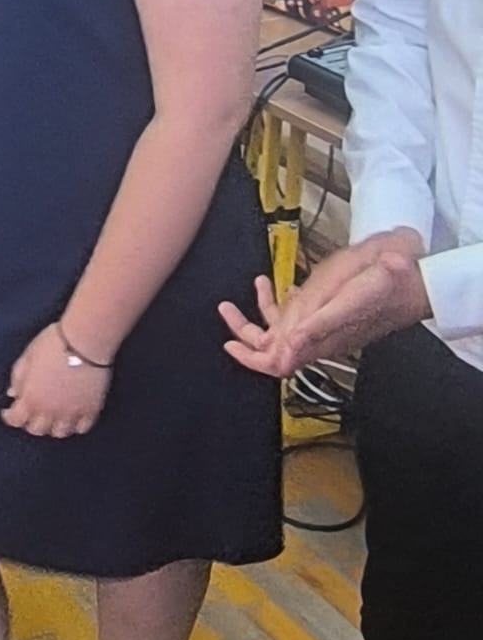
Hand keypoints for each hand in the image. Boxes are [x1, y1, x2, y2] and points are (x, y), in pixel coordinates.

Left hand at [1, 323, 110, 437]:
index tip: (9, 412)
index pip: (15, 419)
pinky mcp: (91, 409)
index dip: (10, 416)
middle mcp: (50, 410)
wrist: (84, 341)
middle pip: (37, 429)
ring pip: (60, 432)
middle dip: (30, 422)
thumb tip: (14, 393)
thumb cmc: (54, 344)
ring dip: (53, 426)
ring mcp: (72, 412)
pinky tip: (73, 416)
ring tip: (52, 416)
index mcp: (31, 397)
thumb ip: (18, 378)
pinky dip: (76, 425)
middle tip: (31, 412)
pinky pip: (82, 427)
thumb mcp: (27, 357)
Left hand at [221, 227, 429, 375]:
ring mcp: (325, 326)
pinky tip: (274, 286)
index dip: (253, 360)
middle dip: (246, 334)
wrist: (415, 276)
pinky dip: (281, 304)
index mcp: (322, 338)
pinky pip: (298, 316)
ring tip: (249, 287)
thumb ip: (318, 322)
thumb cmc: (384, 281)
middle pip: (274, 349)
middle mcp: (320, 337)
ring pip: (283, 331)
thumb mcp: (350, 295)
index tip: (229, 345)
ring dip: (259, 314)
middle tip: (225, 312)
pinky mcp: (331, 314)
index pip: (281, 363)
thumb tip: (287, 346)